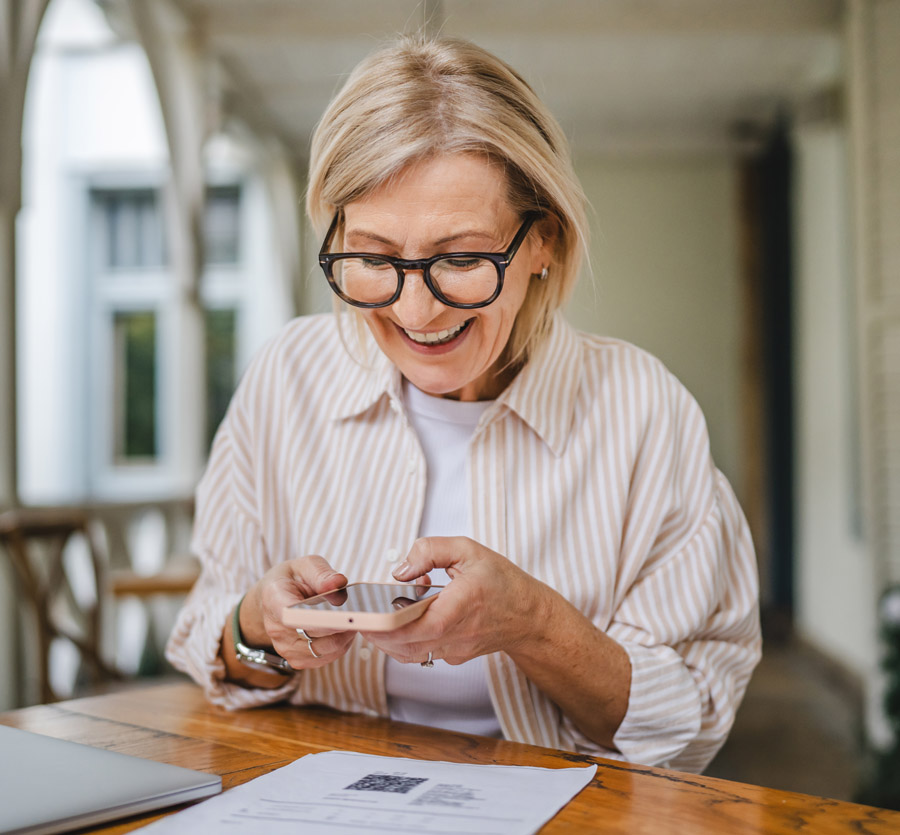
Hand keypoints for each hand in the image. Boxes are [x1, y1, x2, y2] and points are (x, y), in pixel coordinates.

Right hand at [239, 556, 355, 670]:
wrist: (274, 600)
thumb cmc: (293, 579)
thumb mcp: (305, 566)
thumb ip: (322, 573)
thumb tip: (339, 583)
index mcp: (274, 600)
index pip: (292, 616)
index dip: (319, 619)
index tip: (343, 614)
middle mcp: (275, 628)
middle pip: (314, 634)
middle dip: (341, 623)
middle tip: (360, 611)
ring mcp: (284, 648)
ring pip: (325, 648)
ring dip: (344, 635)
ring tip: (351, 618)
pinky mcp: (296, 660)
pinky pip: (326, 657)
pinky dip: (340, 645)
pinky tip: (343, 630)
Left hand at [362, 536, 548, 664]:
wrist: (529, 616)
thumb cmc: (501, 581)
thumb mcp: (468, 550)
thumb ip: (430, 551)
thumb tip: (400, 570)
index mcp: (461, 604)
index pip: (414, 625)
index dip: (385, 623)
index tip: (367, 612)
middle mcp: (457, 633)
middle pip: (404, 644)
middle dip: (377, 632)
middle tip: (361, 614)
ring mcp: (455, 650)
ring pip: (409, 653)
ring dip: (388, 639)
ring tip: (378, 616)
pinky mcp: (454, 656)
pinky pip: (422, 653)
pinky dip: (406, 640)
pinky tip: (406, 618)